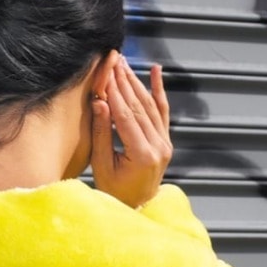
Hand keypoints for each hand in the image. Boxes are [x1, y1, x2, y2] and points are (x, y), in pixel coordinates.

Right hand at [90, 56, 172, 207]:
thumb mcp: (101, 164)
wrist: (136, 206)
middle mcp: (159, 147)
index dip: (114, 93)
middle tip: (114, 61)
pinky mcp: (166, 140)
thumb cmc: (114, 190)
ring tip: (124, 64)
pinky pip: (162, 111)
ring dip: (137, 83)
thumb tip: (100, 102)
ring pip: (151, 106)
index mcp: (142, 155)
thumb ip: (102, 133)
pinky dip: (159, 90)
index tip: (105, 73)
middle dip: (125, 82)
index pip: (126, 116)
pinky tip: (156, 71)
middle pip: (139, 107)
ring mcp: (165, 143)